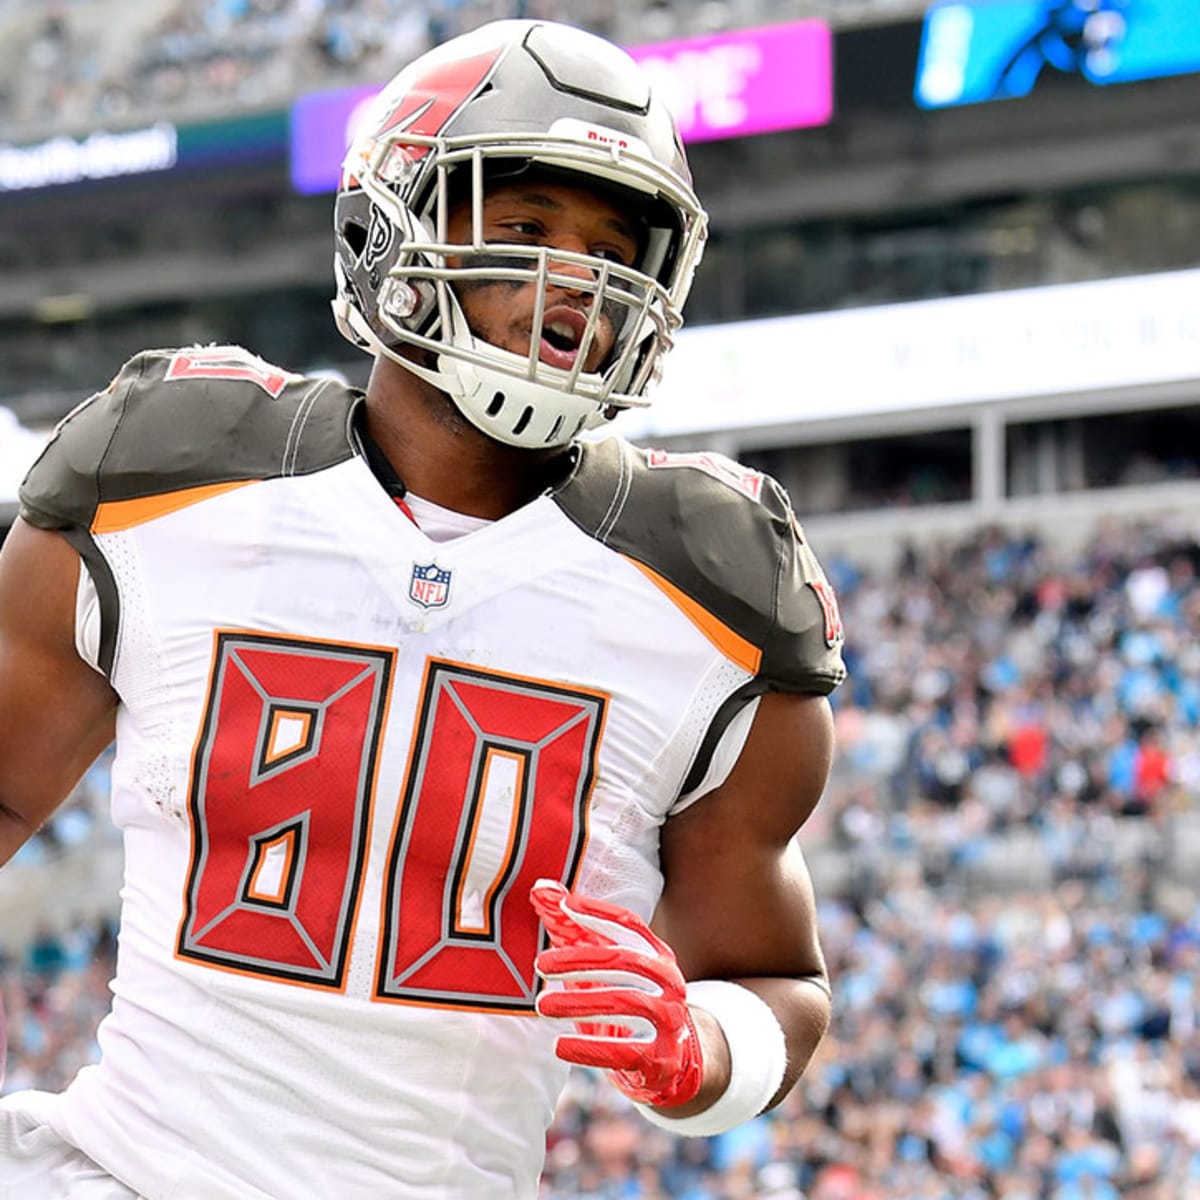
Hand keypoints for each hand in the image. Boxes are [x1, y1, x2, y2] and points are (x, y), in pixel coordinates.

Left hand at [530, 879, 702, 1107]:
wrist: (672, 1062)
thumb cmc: (628, 1001)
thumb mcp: (608, 968)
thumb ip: (576, 928)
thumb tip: (540, 887)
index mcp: (658, 955)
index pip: (630, 925)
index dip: (598, 913)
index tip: (564, 906)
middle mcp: (670, 983)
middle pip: (625, 962)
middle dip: (580, 961)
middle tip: (540, 965)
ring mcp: (670, 1020)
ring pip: (626, 1002)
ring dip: (580, 1002)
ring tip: (543, 1004)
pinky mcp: (661, 1060)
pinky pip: (625, 1052)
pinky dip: (590, 1049)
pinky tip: (559, 1045)